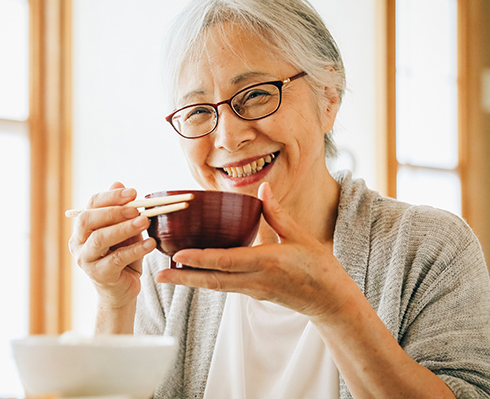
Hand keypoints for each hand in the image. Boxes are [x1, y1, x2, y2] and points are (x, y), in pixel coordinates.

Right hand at [68, 182, 156, 310]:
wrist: (122, 290)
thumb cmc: (123, 256)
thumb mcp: (124, 230)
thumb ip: (122, 210)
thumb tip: (119, 182)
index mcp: (82, 228)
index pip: (91, 205)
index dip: (111, 196)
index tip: (133, 192)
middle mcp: (78, 242)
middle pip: (88, 220)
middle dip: (113, 211)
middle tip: (137, 208)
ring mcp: (86, 260)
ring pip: (100, 239)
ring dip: (124, 228)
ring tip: (145, 221)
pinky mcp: (99, 275)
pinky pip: (116, 259)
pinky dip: (135, 249)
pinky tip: (150, 243)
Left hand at [154, 182, 357, 318]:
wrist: (330, 301)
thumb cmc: (319, 267)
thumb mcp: (300, 236)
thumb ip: (277, 213)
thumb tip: (261, 189)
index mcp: (267, 262)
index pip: (227, 261)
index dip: (201, 259)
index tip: (178, 256)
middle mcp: (255, 280)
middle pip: (212, 280)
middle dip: (184, 279)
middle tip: (158, 275)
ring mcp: (253, 290)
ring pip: (216, 286)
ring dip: (190, 281)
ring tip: (167, 276)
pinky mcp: (253, 294)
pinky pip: (225, 287)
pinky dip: (206, 280)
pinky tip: (193, 275)